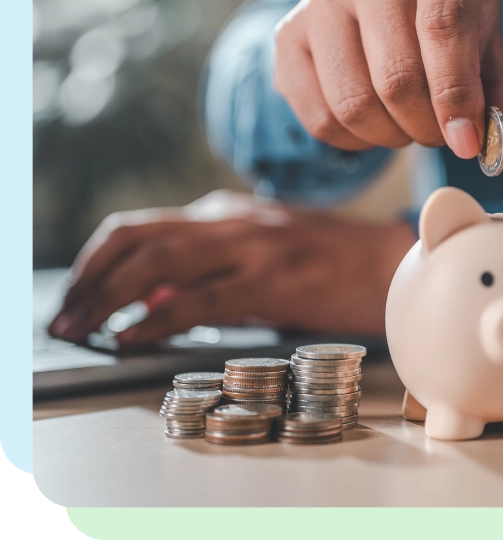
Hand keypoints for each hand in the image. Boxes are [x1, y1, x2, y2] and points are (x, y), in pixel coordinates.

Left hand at [48, 190, 416, 345]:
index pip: (140, 226)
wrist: (390, 261)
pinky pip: (198, 299)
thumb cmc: (328, 260)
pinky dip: (155, 320)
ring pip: (157, 263)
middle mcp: (231, 221)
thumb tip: (148, 301)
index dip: (96, 260)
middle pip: (136, 238)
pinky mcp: (271, 280)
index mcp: (226, 212)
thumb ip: (209, 269)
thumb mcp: (262, 252)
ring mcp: (251, 247)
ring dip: (106, 298)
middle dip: (87, 279)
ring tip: (82, 330)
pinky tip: (133, 339)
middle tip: (64, 317)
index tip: (75, 294)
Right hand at [273, 0, 502, 158]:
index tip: (468, 142)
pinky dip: (354, 141)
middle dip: (426, 127)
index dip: (456, 96)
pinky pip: (320, 117)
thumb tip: (499, 137)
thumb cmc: (451, 26)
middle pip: (397, 76)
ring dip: (390, 137)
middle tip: (441, 136)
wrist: (384, 4)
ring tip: (409, 127)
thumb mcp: (490, 50)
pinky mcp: (290, 33)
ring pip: (354, 103)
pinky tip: (374, 125)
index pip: (444, 27)